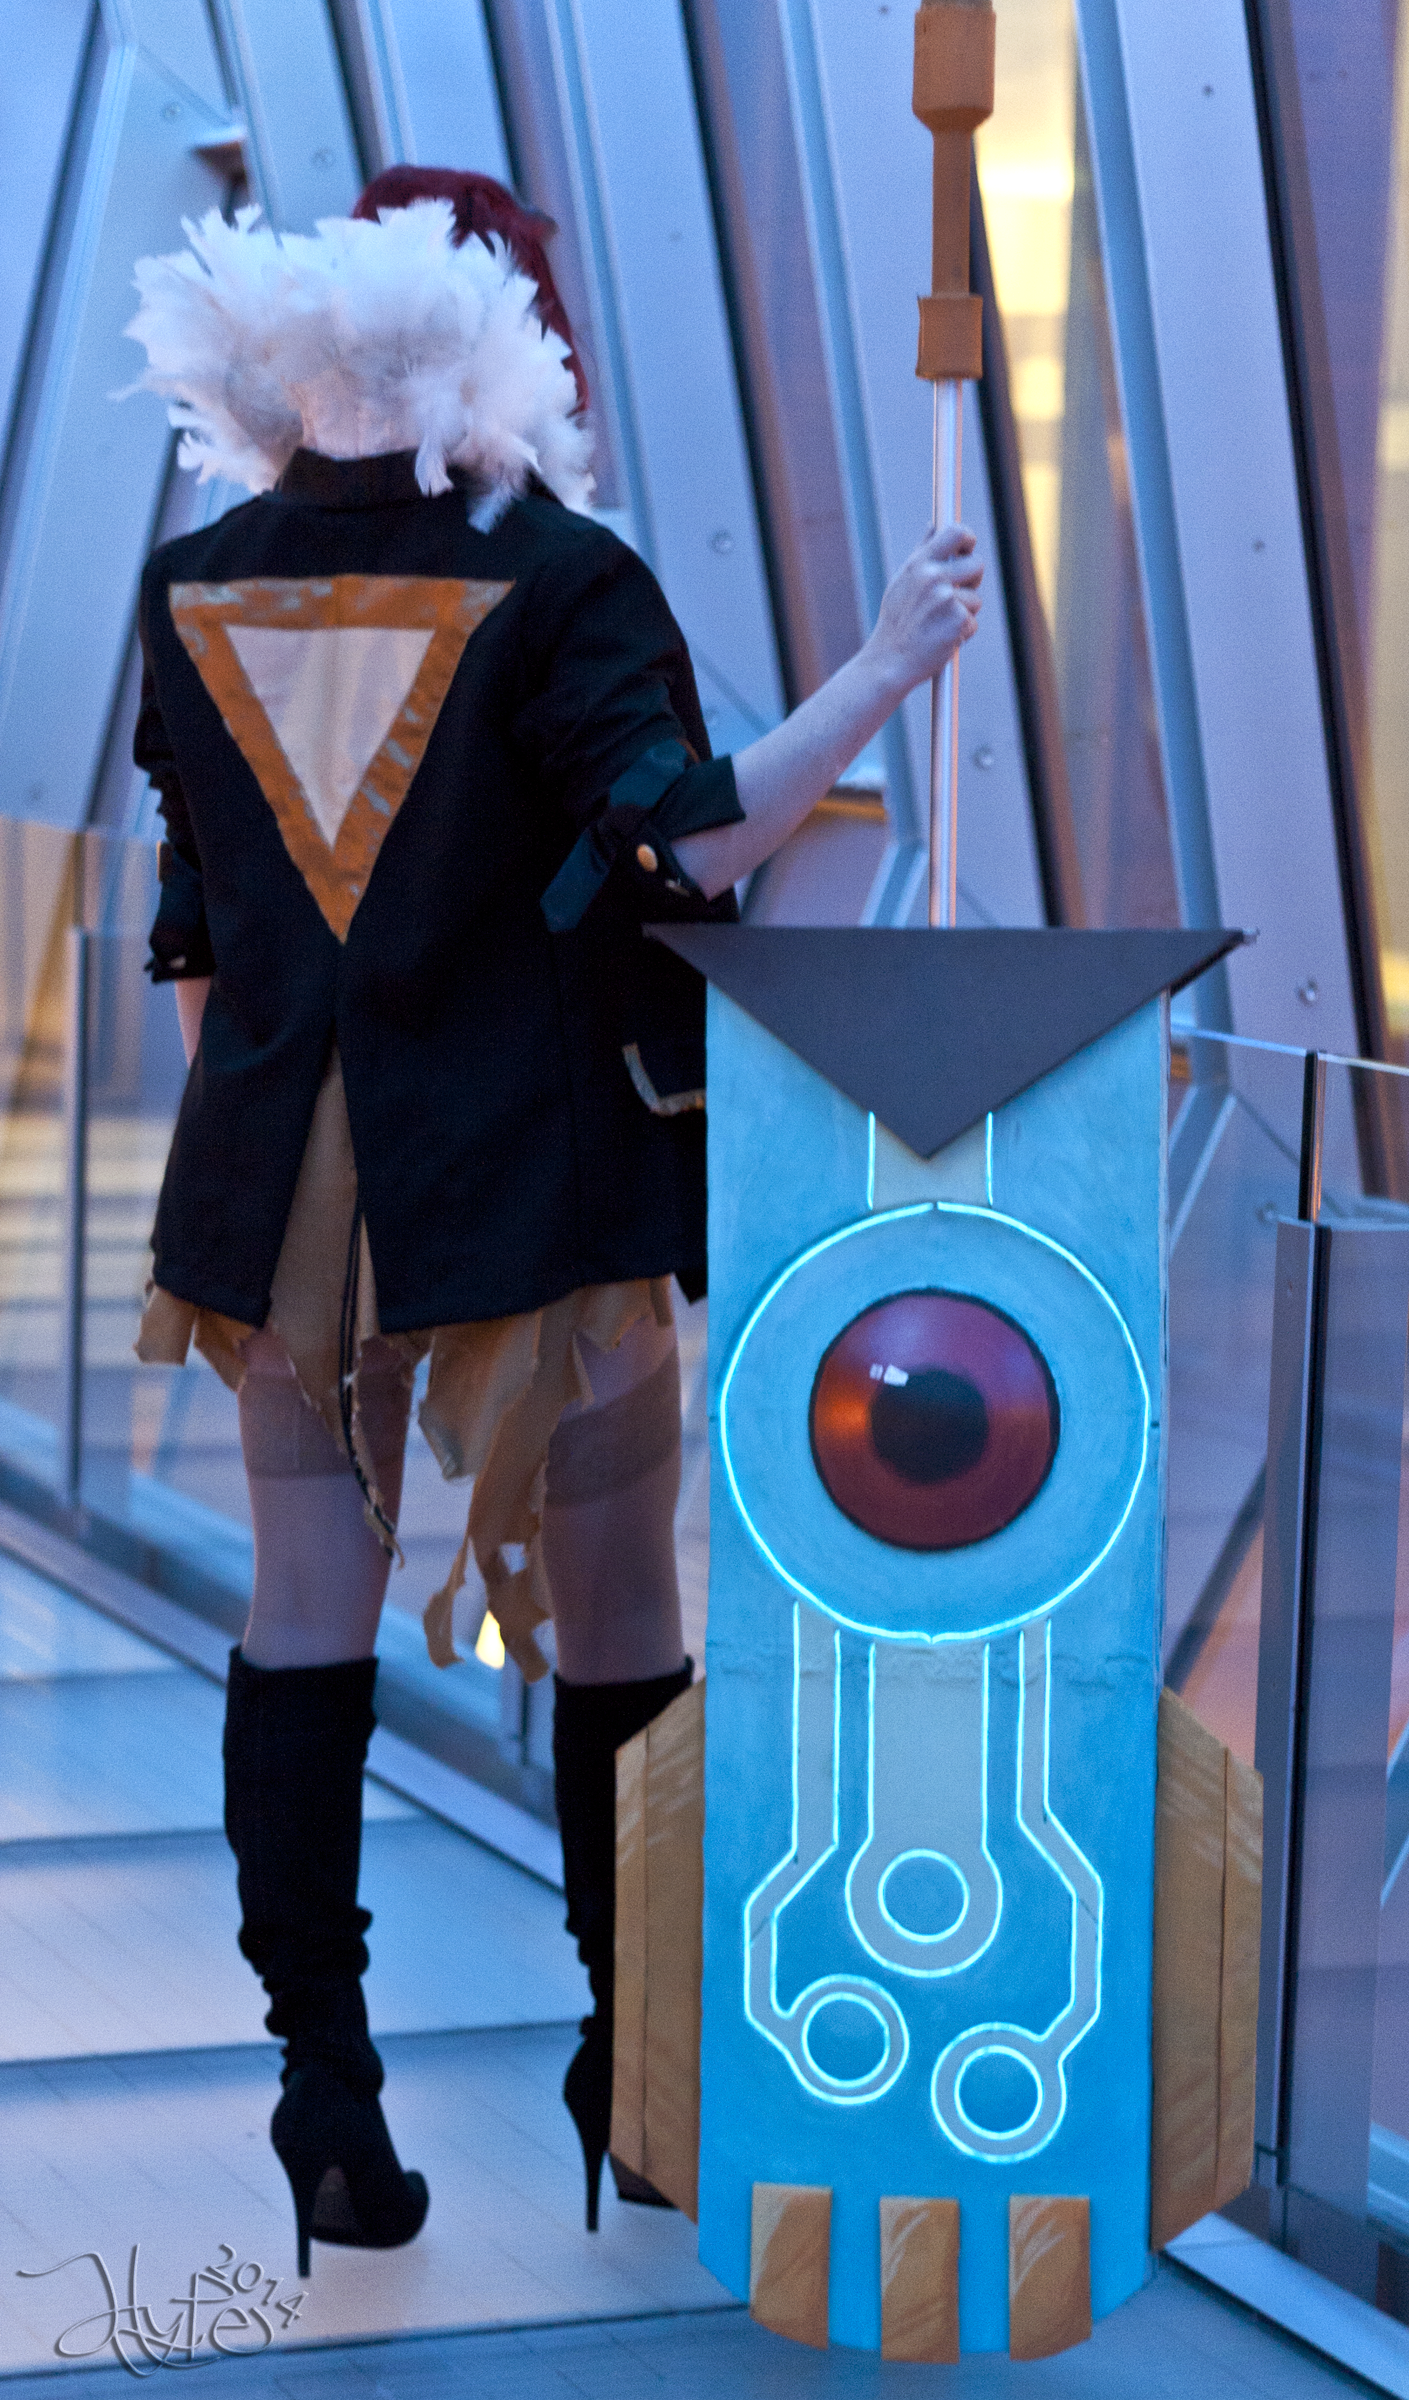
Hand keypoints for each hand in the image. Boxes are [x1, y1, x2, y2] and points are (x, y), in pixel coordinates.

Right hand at [865, 523, 982, 695]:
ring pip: (975, 600)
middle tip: (958, 595)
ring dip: (964, 614)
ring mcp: (946, 599)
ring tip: (938, 625)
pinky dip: (961, 634)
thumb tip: (934, 526)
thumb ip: (922, 552)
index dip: (968, 538)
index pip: (956, 532)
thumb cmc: (896, 623)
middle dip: (973, 580)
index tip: (968, 549)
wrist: (888, 662)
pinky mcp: (958, 621)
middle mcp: (933, 577)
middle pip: (977, 564)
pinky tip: (940, 639)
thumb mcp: (902, 582)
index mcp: (919, 564)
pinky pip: (972, 623)